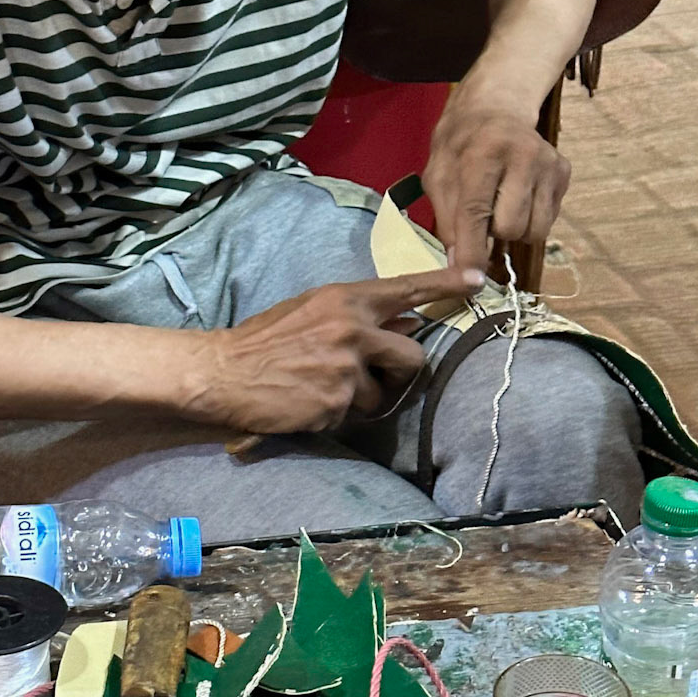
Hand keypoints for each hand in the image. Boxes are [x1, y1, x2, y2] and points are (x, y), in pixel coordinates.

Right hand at [191, 268, 480, 435]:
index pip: (405, 288)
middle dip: (400, 376)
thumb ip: (358, 318)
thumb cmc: (263, 343)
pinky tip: (308, 404)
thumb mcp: (311, 313)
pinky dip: (337, 415)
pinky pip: (356, 414)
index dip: (444, 285)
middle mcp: (351, 327)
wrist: (221, 373)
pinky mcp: (336, 400)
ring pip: (384, 393)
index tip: (477, 281)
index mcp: (344, 299)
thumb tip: (408, 325)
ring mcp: (345, 365)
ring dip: (363, 400)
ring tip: (324, 392)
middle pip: (413, 356)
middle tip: (373, 382)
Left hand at [422, 103, 570, 276]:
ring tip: (501, 205)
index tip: (471, 279)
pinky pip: (548, 221)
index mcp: (482, 153)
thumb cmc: (460, 146)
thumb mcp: (437, 176)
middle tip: (483, 213)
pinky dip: (530, 220)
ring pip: (535, 231)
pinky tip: (518, 197)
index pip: (476, 212)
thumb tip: (460, 265)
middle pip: (511, 228)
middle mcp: (522, 155)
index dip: (472, 251)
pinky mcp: (564, 171)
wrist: (496, 109)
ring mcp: (548, 163)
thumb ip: (446, 220)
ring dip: (514, 230)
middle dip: (493, 233)